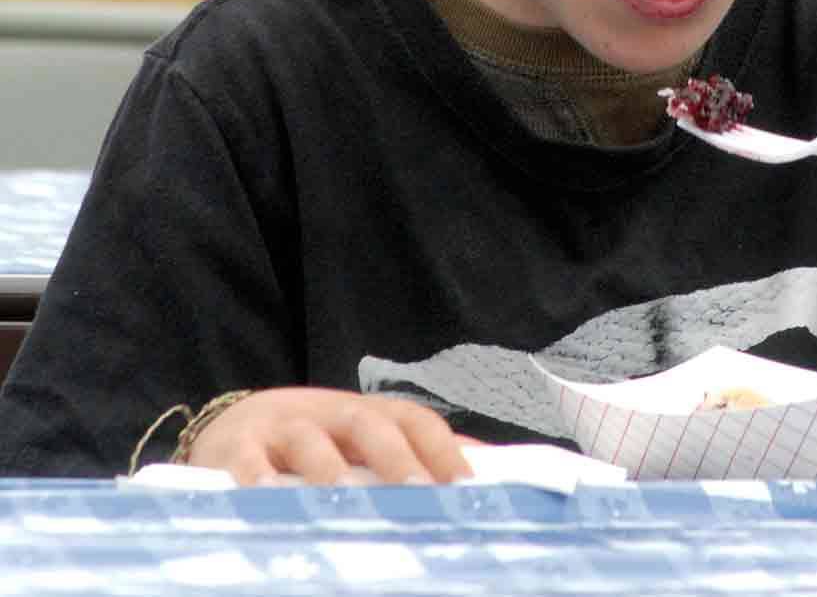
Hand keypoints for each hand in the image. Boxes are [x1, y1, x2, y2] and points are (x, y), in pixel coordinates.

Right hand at [187, 387, 473, 485]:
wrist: (232, 426)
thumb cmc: (315, 445)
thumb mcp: (364, 443)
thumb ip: (417, 454)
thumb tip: (488, 468)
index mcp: (369, 414)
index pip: (414, 420)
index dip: (443, 448)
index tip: (469, 487)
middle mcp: (331, 414)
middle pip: (369, 425)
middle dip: (397, 458)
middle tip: (420, 493)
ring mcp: (284, 427)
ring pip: (310, 440)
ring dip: (329, 468)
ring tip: (346, 499)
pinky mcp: (237, 447)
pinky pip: (246, 461)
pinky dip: (255, 478)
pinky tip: (265, 498)